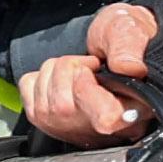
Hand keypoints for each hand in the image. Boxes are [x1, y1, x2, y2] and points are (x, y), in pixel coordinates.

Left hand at [22, 0, 162, 145]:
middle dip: (71, 68)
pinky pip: (29, 89)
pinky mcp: (46, 120)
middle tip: (91, 65)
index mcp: (133, 110)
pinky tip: (61, 79)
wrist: (113, 42)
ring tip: (79, 71)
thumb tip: (127, 67)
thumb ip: (130, 48)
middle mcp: (102, 128)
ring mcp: (71, 127)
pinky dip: (40, 76)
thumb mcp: (133, 33)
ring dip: (56, 70)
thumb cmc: (125, 40)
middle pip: (63, 105)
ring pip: (44, 99)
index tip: (94, 69)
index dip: (88, 89)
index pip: (106, 118)